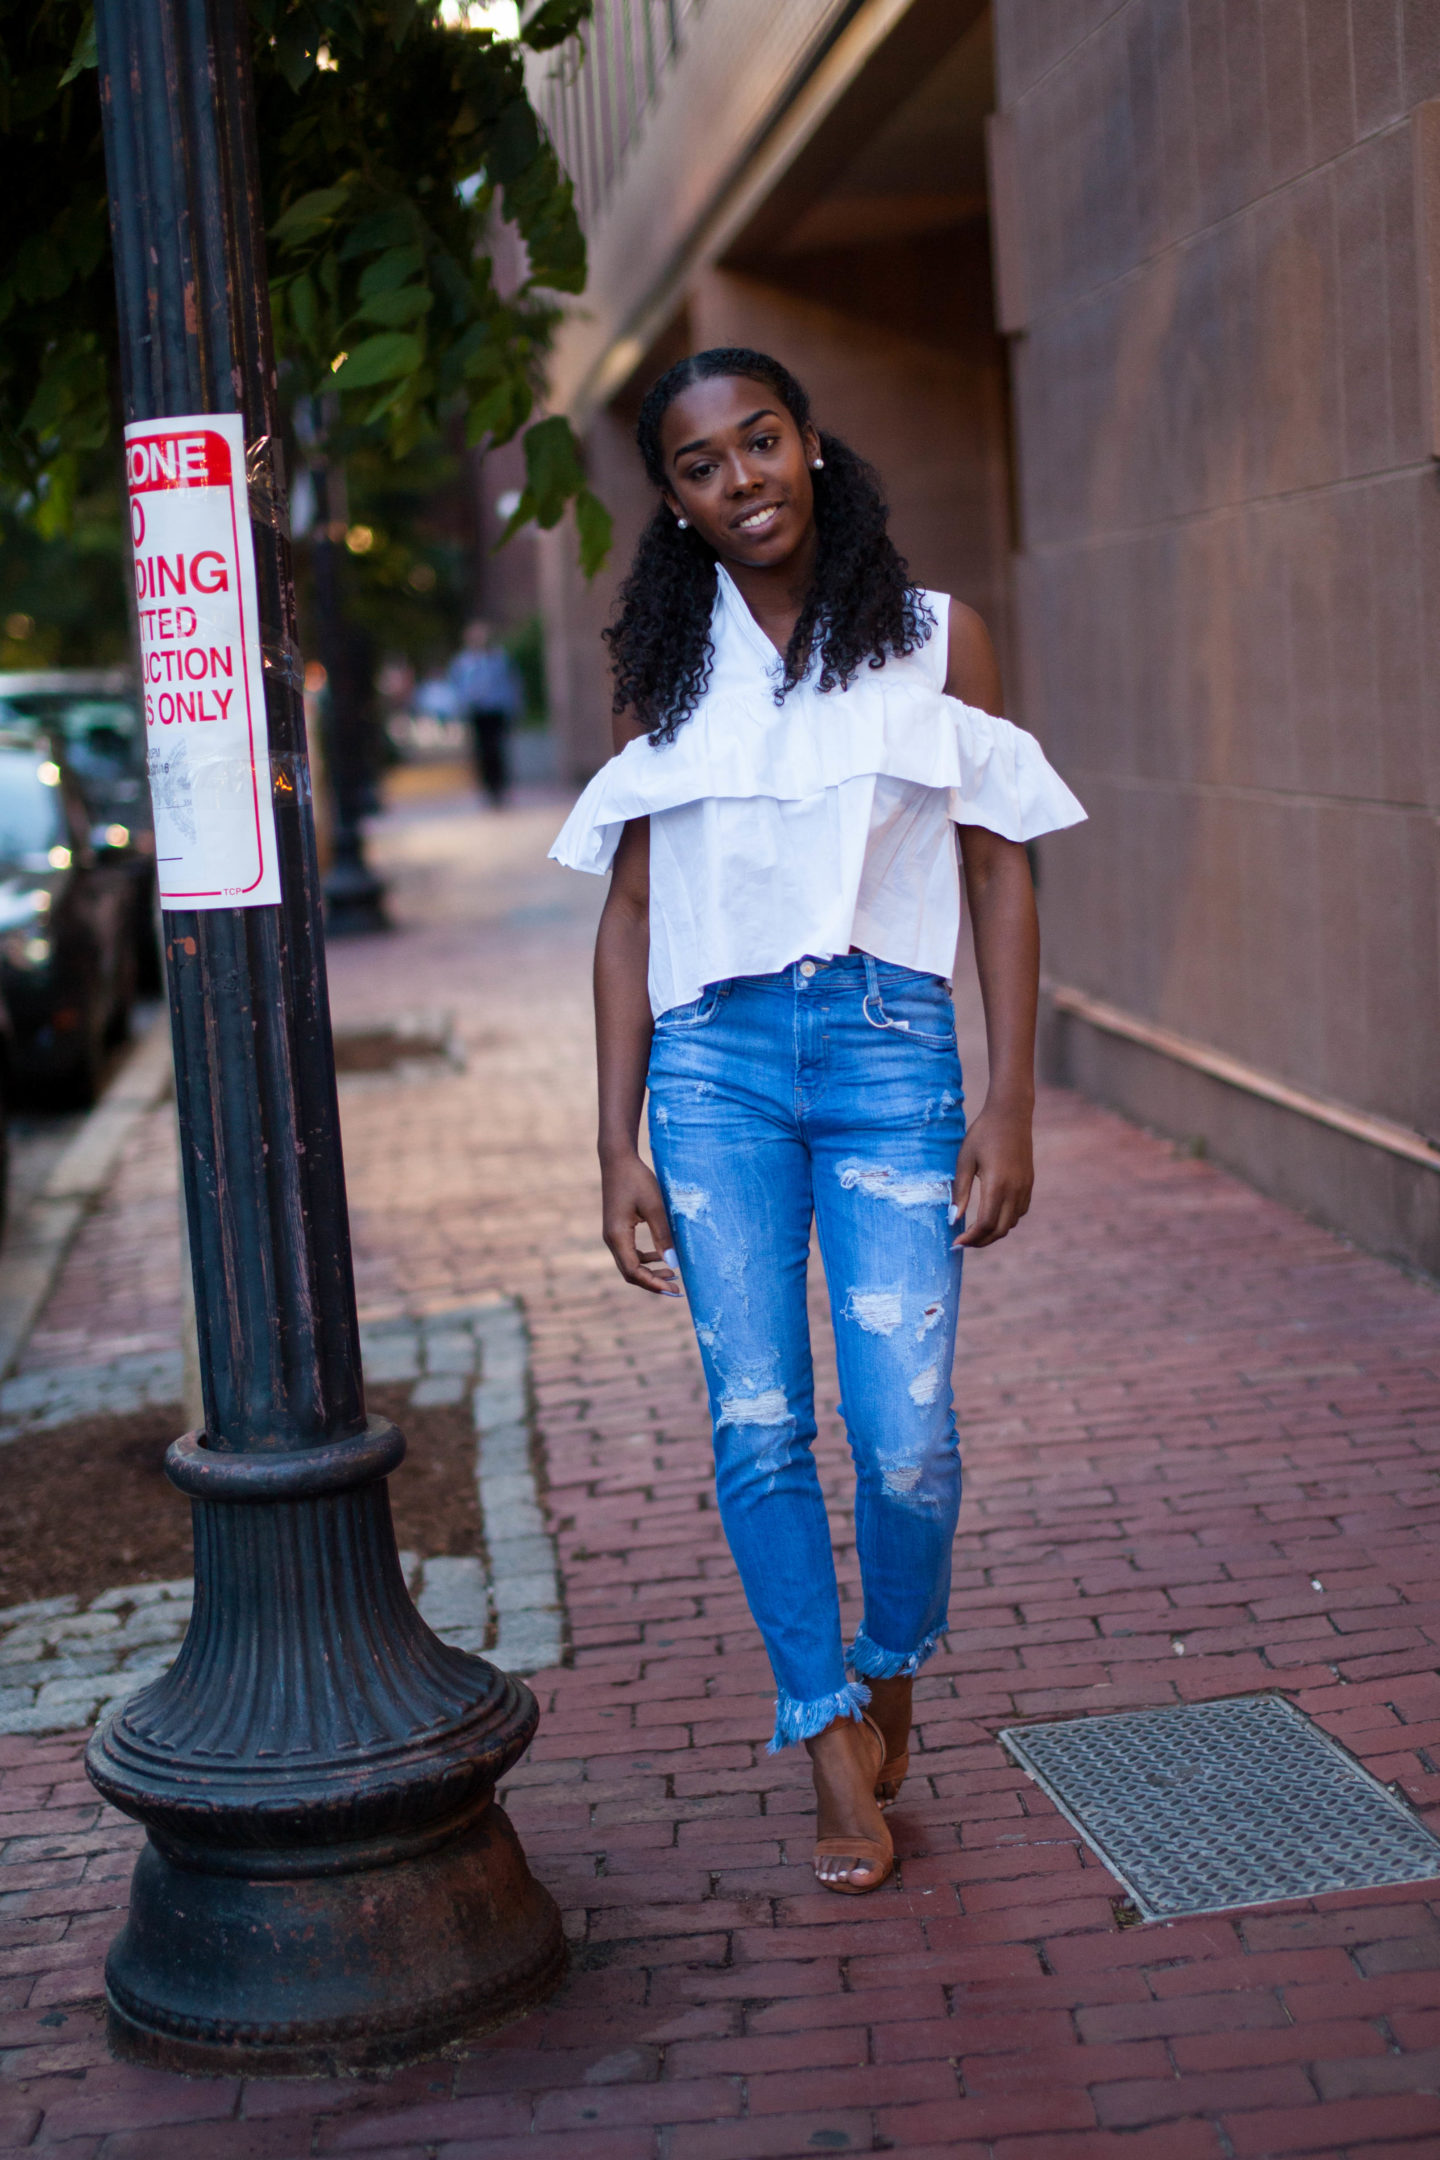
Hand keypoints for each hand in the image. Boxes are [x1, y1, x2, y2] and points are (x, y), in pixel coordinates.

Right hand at [602, 1150, 680, 1294]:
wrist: (618, 1160)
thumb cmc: (637, 1180)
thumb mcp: (655, 1207)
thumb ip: (663, 1236)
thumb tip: (674, 1264)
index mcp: (617, 1236)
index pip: (633, 1272)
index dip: (654, 1284)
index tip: (674, 1290)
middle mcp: (611, 1239)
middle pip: (630, 1273)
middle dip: (653, 1282)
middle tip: (677, 1288)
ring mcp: (612, 1234)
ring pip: (629, 1264)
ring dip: (650, 1271)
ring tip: (672, 1273)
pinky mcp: (617, 1229)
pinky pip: (630, 1252)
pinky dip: (645, 1259)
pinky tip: (661, 1255)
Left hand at [951, 1102, 1033, 1247]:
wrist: (1011, 1114)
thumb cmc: (982, 1134)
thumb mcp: (964, 1160)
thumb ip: (959, 1191)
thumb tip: (952, 1219)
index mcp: (997, 1184)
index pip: (985, 1224)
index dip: (970, 1238)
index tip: (955, 1243)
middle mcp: (1015, 1189)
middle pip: (1000, 1230)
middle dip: (980, 1241)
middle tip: (962, 1242)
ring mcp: (1025, 1187)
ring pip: (1011, 1223)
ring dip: (993, 1232)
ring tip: (974, 1231)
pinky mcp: (1029, 1184)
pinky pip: (1019, 1212)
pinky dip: (1005, 1220)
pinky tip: (991, 1214)